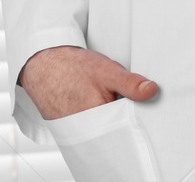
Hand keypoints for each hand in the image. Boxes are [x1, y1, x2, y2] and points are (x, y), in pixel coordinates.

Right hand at [18, 45, 158, 120]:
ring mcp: (75, 131)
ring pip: (102, 128)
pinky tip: (93, 103)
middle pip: (115, 129)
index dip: (135, 116)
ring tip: (102, 98)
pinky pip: (89, 128)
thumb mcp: (107, 71)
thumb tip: (152, 91)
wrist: (42, 64)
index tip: (140, 106)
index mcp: (98, 118)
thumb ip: (130, 83)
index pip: (126, 126)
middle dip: (121, 116)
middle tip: (118, 98)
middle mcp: (85, 130)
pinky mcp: (68, 129)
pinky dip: (95, 118)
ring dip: (108, 117)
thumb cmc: (72, 67)